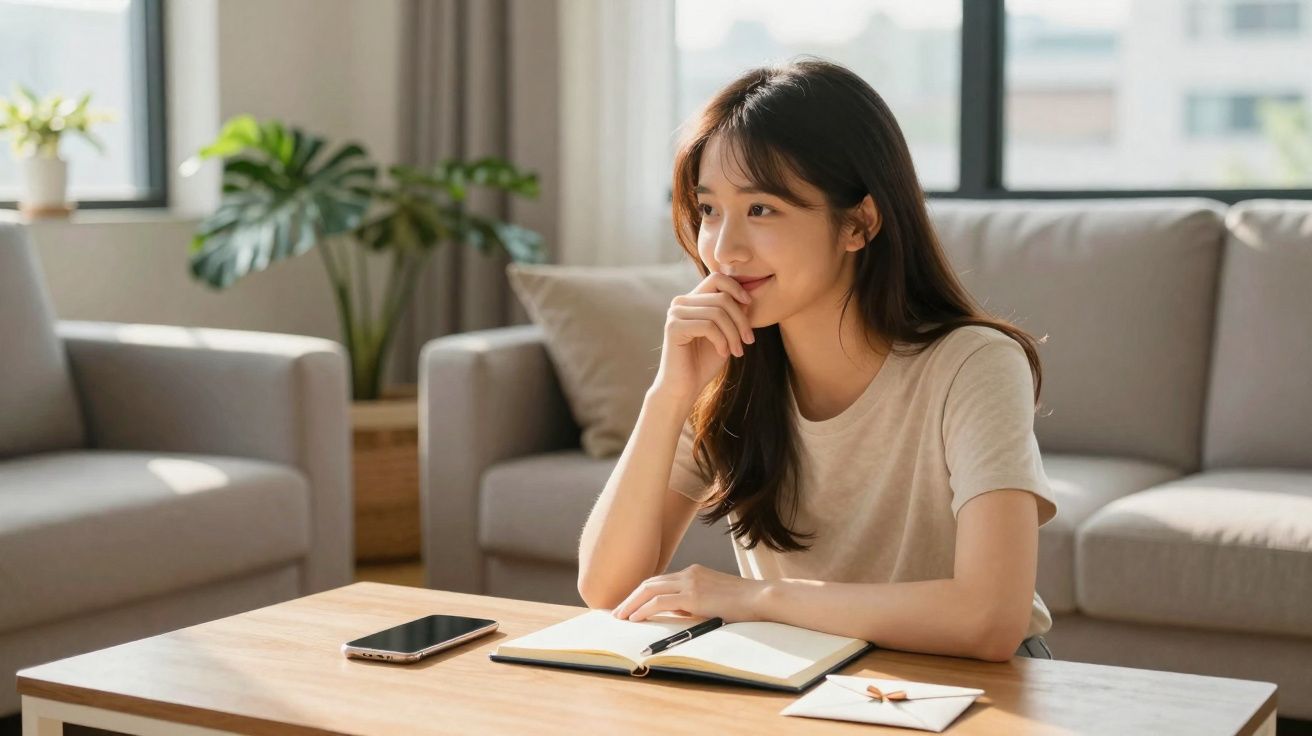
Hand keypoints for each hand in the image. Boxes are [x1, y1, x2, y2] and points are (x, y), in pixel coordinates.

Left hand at [610, 564, 767, 623]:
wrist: (761, 598)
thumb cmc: (742, 604)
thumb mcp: (713, 600)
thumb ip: (693, 604)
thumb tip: (674, 614)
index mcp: (694, 573)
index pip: (660, 581)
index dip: (642, 593)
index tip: (630, 605)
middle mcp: (689, 573)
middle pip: (650, 583)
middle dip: (631, 598)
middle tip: (618, 612)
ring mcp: (690, 582)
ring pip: (650, 590)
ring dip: (632, 604)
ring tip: (621, 617)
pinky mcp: (693, 596)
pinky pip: (659, 602)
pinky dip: (643, 609)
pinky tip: (635, 618)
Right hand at [651, 272, 754, 404]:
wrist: (684, 388)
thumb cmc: (704, 363)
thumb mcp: (726, 335)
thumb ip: (733, 314)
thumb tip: (748, 296)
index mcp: (692, 300)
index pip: (717, 279)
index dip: (737, 288)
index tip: (750, 306)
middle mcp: (681, 302)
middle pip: (722, 297)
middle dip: (741, 320)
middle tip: (748, 341)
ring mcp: (675, 313)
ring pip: (717, 312)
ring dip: (733, 334)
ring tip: (737, 351)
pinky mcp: (673, 327)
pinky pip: (708, 325)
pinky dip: (721, 340)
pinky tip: (723, 353)